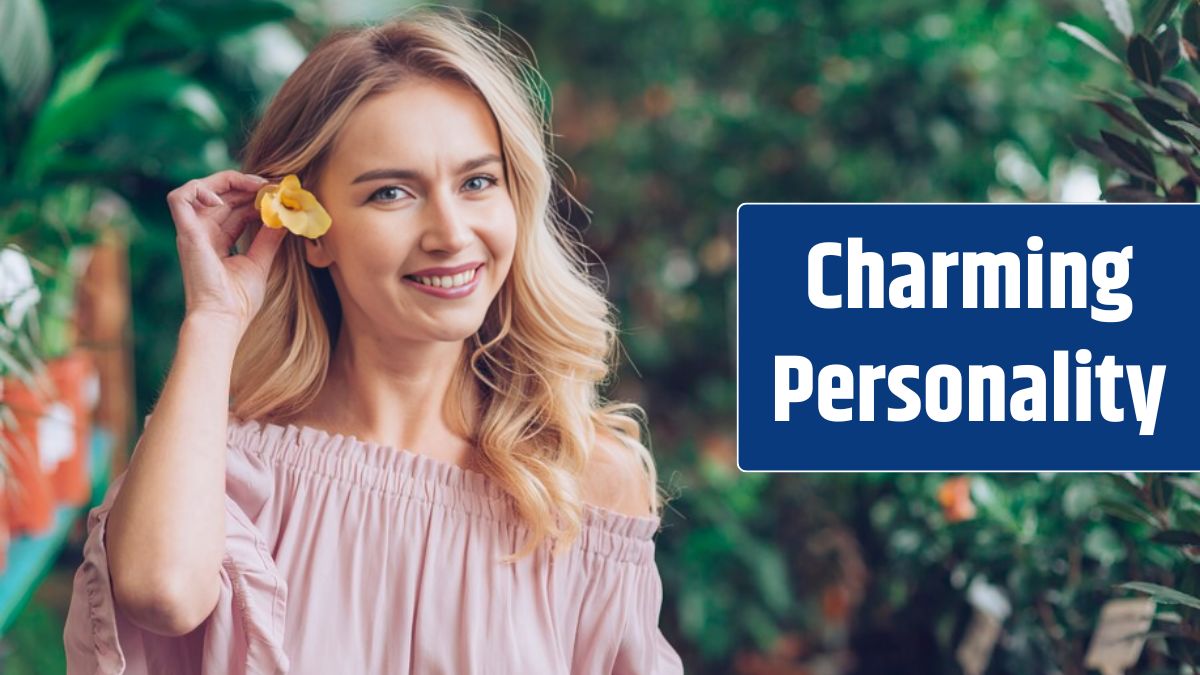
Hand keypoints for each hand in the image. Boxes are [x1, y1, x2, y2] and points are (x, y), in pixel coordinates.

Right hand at [166, 170, 289, 332]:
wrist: (223, 319)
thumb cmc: (238, 301)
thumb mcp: (260, 262)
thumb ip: (269, 238)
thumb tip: (284, 217)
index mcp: (218, 240)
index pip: (235, 207)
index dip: (255, 197)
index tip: (280, 194)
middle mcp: (202, 232)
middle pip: (221, 194)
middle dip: (248, 186)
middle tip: (274, 186)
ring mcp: (191, 232)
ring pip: (200, 188)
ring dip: (229, 181)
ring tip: (256, 187)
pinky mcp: (185, 234)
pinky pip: (179, 198)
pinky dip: (200, 190)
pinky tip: (224, 200)